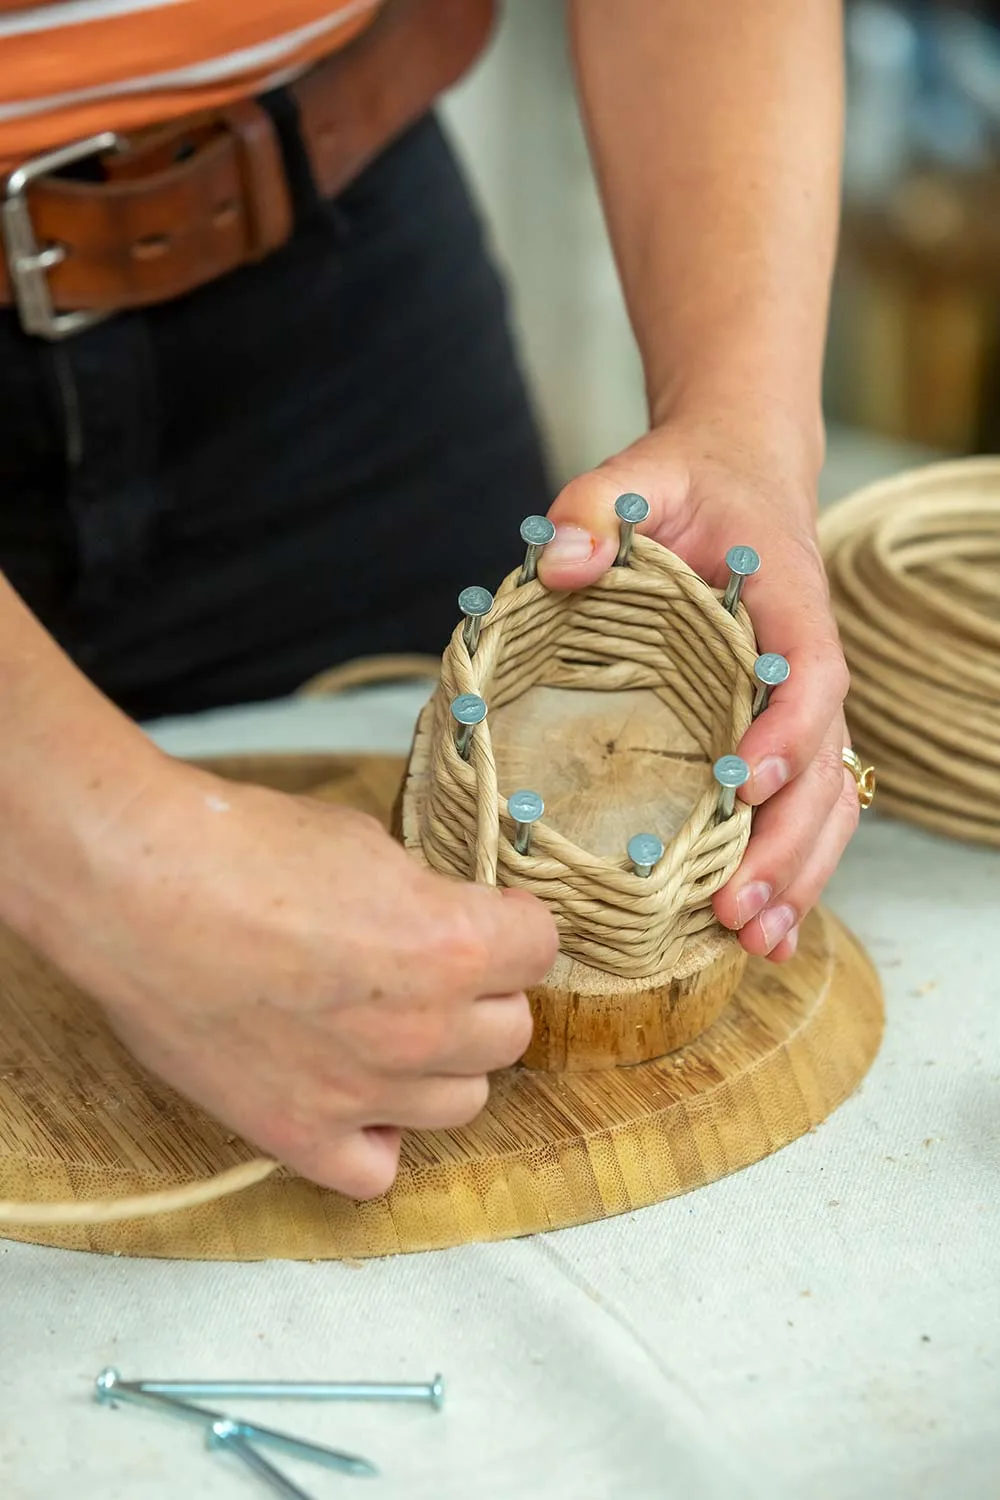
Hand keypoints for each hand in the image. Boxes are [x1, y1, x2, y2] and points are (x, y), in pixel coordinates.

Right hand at [29, 759, 557, 1197]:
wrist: (139, 890)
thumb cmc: (242, 849)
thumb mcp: (366, 844)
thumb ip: (424, 898)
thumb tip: (438, 917)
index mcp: (454, 945)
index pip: (539, 948)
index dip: (513, 927)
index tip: (492, 920)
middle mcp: (424, 1027)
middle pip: (509, 1033)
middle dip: (482, 996)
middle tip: (435, 971)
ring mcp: (365, 1091)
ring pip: (462, 1102)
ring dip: (441, 1066)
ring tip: (391, 1031)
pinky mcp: (298, 1133)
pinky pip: (376, 1172)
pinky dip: (377, 1139)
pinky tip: (356, 1100)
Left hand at [537, 417, 858, 961]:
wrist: (737, 479)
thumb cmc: (689, 484)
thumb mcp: (638, 474)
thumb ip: (595, 505)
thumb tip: (561, 564)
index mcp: (786, 603)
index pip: (808, 674)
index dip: (787, 731)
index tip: (744, 780)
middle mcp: (809, 666)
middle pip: (825, 766)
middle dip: (788, 843)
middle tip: (737, 909)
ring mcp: (801, 709)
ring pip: (826, 804)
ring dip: (797, 876)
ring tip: (757, 942)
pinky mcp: (781, 736)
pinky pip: (805, 812)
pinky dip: (792, 873)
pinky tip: (765, 936)